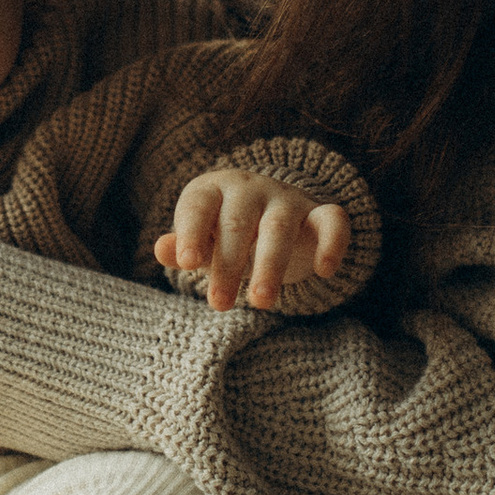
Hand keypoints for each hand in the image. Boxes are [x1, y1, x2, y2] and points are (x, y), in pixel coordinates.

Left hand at [157, 172, 351, 313]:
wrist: (269, 213)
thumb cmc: (222, 233)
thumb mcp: (201, 240)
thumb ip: (184, 247)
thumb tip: (162, 250)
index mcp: (213, 190)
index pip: (199, 209)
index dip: (193, 234)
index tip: (188, 265)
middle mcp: (250, 189)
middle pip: (238, 224)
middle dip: (228, 266)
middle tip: (218, 305)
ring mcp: (287, 199)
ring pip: (280, 227)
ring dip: (270, 265)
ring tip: (260, 303)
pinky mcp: (319, 213)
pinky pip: (332, 221)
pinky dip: (333, 242)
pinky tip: (325, 270)